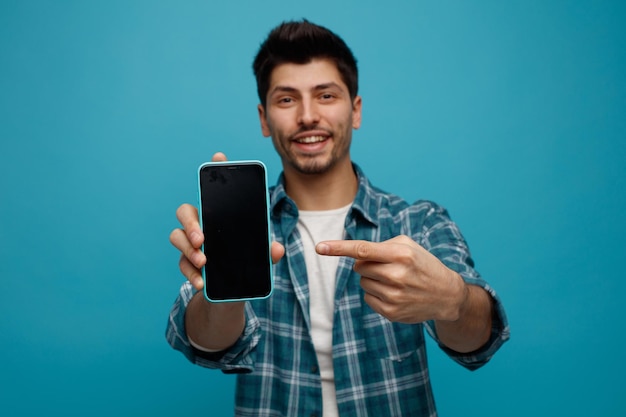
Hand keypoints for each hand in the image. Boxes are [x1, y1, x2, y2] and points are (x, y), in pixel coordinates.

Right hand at [169, 152, 284, 290]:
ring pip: (177, 237)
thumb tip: (277, 248)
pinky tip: (201, 281)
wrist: (232, 292)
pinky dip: (191, 273)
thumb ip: (268, 252)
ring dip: (189, 249)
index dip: (217, 170)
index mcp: (219, 216)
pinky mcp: (187, 263)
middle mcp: (201, 225)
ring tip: (203, 262)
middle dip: (190, 223)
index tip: (220, 157)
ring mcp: (191, 243)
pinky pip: (182, 264)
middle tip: (203, 238)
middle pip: (185, 212)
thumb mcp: (260, 258)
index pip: (215, 189)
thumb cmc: (244, 264)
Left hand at [316, 235, 466, 323]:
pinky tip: (395, 294)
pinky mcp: (391, 312)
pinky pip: (367, 298)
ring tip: (395, 281)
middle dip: (368, 265)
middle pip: (359, 267)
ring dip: (373, 280)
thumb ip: (381, 245)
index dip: (338, 248)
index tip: (319, 247)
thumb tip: (355, 256)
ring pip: (363, 283)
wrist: (446, 295)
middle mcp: (396, 275)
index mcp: (400, 254)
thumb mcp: (408, 246)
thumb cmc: (423, 264)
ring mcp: (393, 296)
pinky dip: (376, 294)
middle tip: (388, 267)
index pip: (362, 250)